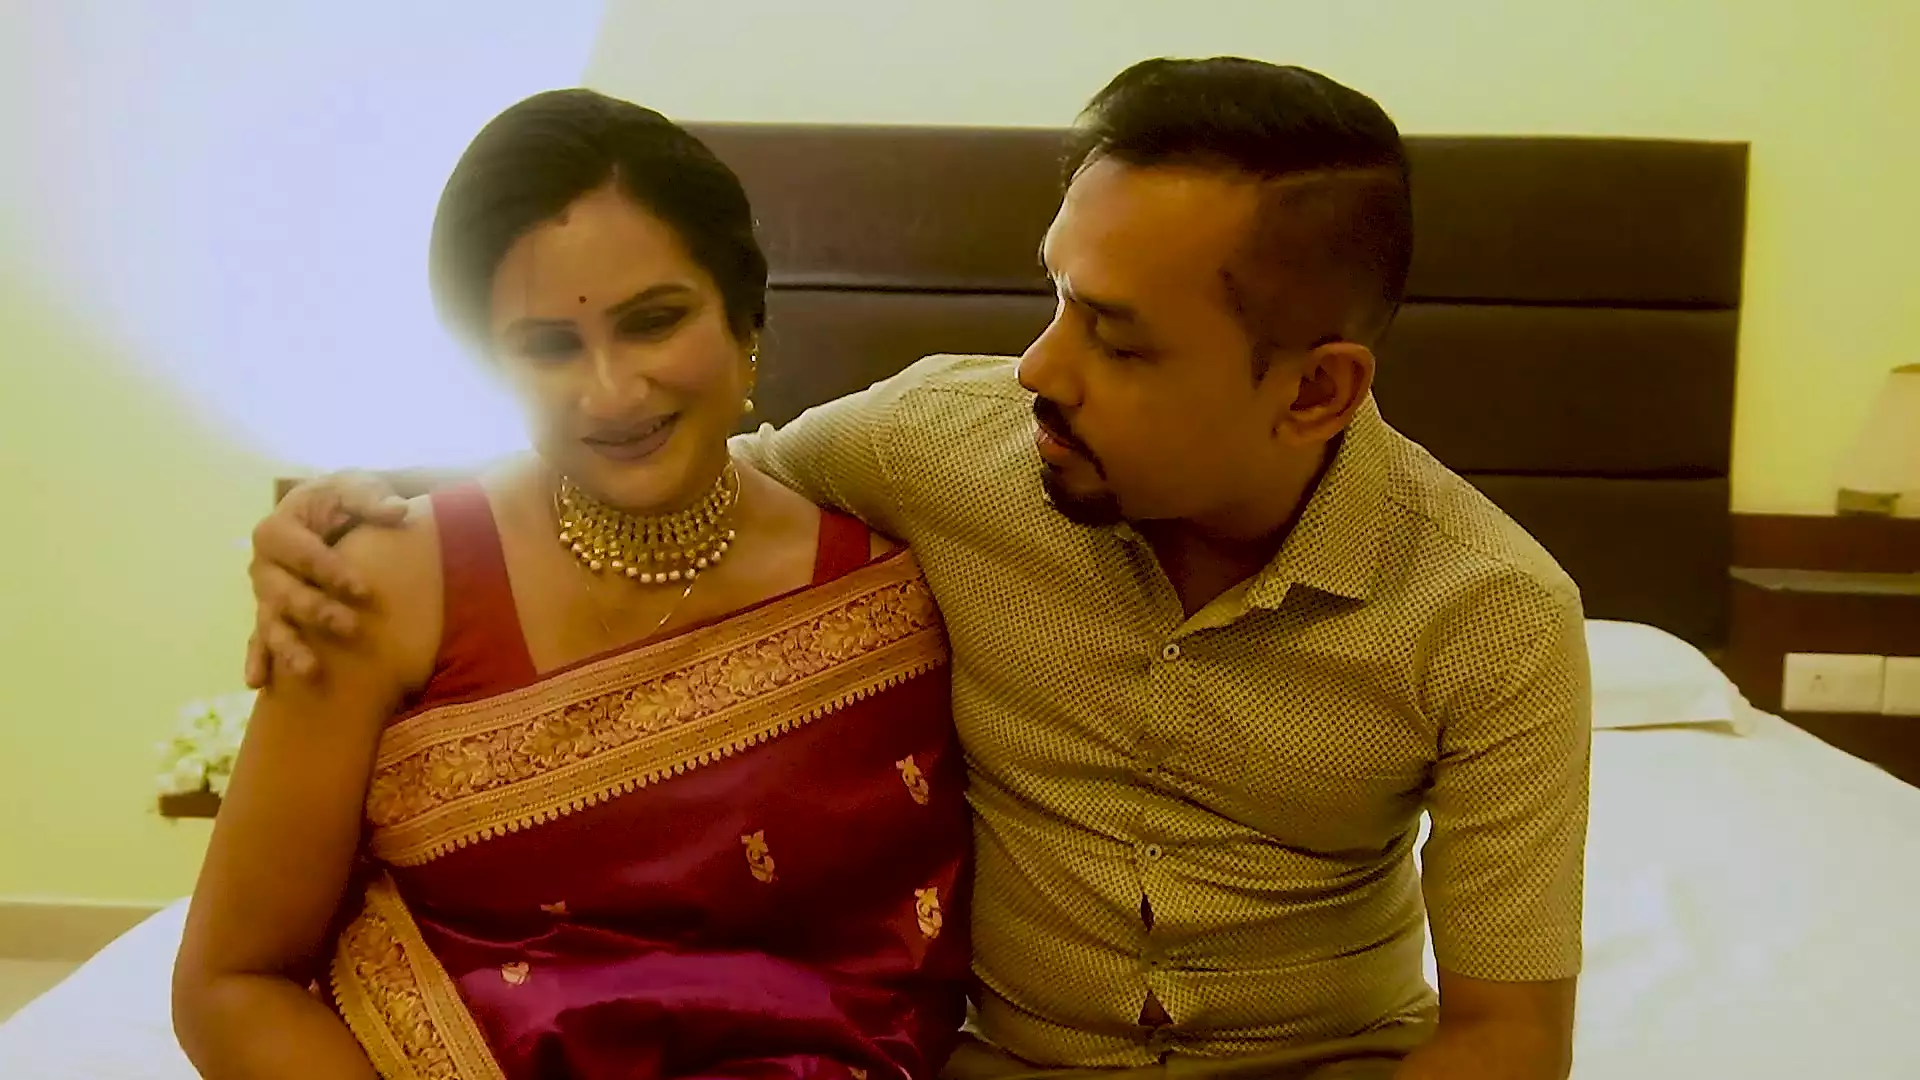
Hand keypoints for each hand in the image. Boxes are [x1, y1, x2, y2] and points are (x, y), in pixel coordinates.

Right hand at [244, 471, 408, 687]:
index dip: (330, 571)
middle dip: (315, 611)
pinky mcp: (270, 615)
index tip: (364, 591)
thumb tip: (397, 510)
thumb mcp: (357, 488)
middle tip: (351, 628)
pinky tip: (258, 683)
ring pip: (270, 622)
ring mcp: (264, 593)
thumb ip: (372, 498)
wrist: (332, 513)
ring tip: (308, 671)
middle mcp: (263, 564)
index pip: (301, 552)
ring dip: (287, 647)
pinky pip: (259, 639)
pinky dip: (258, 659)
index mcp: (278, 528)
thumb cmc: (344, 500)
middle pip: (282, 592)